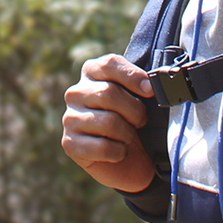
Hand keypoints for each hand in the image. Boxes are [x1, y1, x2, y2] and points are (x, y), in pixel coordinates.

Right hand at [61, 54, 156, 192]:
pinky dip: (118, 152)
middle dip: (134, 110)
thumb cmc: (133, 119)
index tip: (150, 90)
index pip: (109, 64)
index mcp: (92, 72)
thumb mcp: (140, 97)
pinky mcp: (70, 144)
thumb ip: (143, 84)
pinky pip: (102, 147)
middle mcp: (76, 92)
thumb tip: (152, 84)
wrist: (128, 159)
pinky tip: (119, 151)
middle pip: (109, 93)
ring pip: (108, 122)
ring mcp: (69, 118)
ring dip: (127, 133)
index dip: (132, 76)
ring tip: (129, 136)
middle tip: (142, 120)